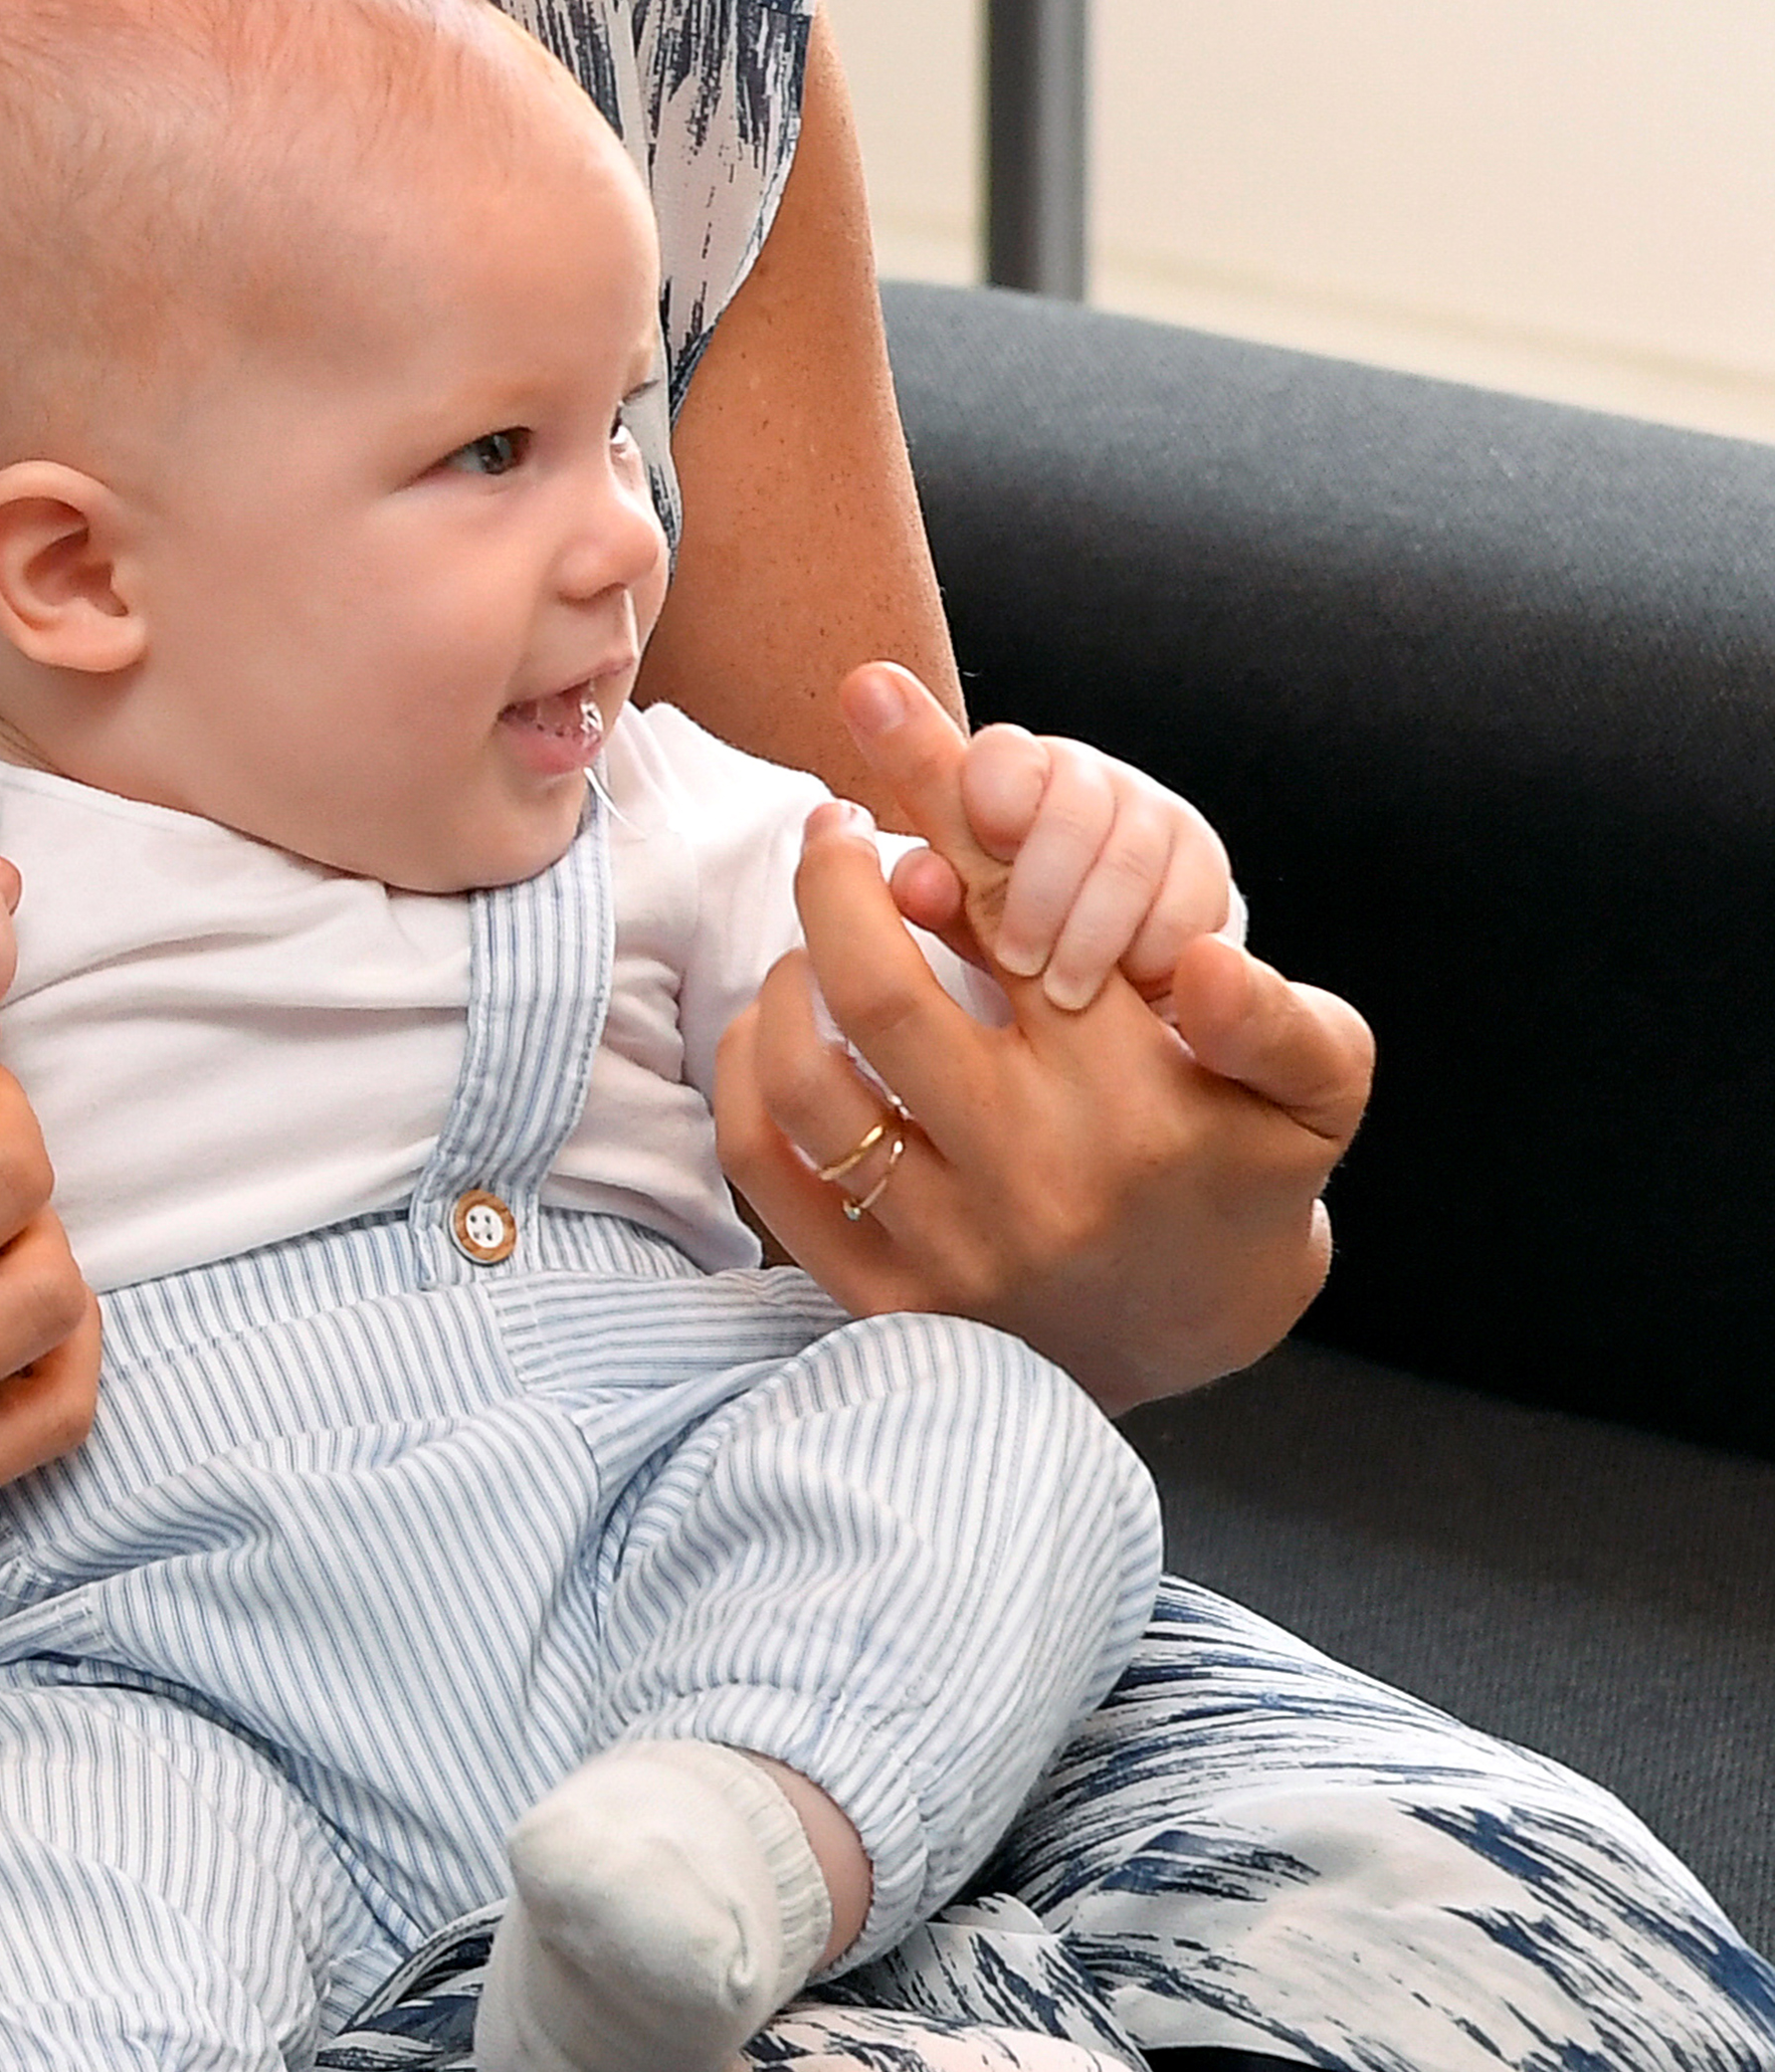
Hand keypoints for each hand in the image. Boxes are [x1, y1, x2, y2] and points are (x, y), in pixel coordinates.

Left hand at [714, 704, 1371, 1411]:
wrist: (1201, 1335)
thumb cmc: (1249, 1170)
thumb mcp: (1317, 1087)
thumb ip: (1277, 1015)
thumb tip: (1199, 960)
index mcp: (1130, 1099)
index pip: (1013, 920)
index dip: (940, 813)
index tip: (886, 736)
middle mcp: (1031, 1173)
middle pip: (875, 993)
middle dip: (832, 881)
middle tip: (833, 828)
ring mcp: (951, 1246)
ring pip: (806, 1081)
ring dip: (787, 976)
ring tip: (813, 935)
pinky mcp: (887, 1302)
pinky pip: (769, 1169)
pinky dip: (752, 1073)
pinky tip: (784, 1024)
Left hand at [844, 666, 1232, 1008]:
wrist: (1106, 973)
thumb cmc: (1010, 927)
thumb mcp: (962, 911)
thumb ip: (935, 892)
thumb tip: (919, 886)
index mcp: (1010, 772)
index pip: (1002, 755)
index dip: (995, 795)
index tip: (988, 845)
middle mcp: (1085, 779)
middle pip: (1071, 811)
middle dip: (1041, 893)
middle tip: (1016, 961)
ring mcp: (1153, 813)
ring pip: (1128, 860)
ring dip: (1091, 935)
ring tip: (1064, 991)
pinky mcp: (1204, 862)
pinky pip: (1185, 904)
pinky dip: (1153, 950)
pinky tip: (1130, 985)